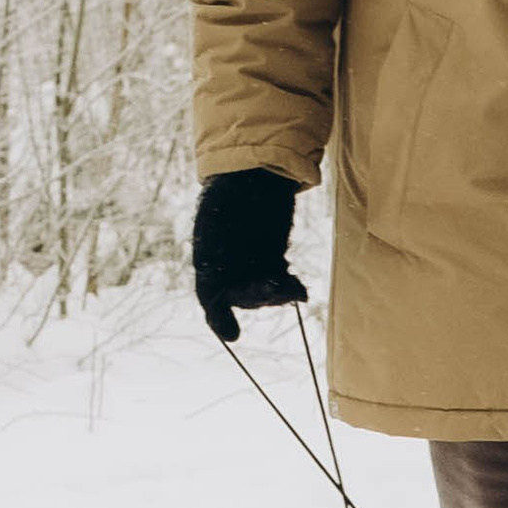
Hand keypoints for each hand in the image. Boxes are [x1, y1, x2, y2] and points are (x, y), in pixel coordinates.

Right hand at [192, 169, 307, 342]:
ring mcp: (250, 267)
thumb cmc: (229, 192)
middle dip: (259, 297)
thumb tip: (229, 265)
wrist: (252, 172)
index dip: (220, 318)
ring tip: (293, 288)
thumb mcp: (215, 214)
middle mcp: (227, 270)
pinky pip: (280, 282)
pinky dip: (289, 288)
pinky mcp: (272, 260)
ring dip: (277, 295)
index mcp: (207, 262)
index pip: (211, 297)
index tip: (233, 335)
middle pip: (242, 297)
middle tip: (275, 285)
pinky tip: (300, 290)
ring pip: (263, 294)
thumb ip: (220, 242)